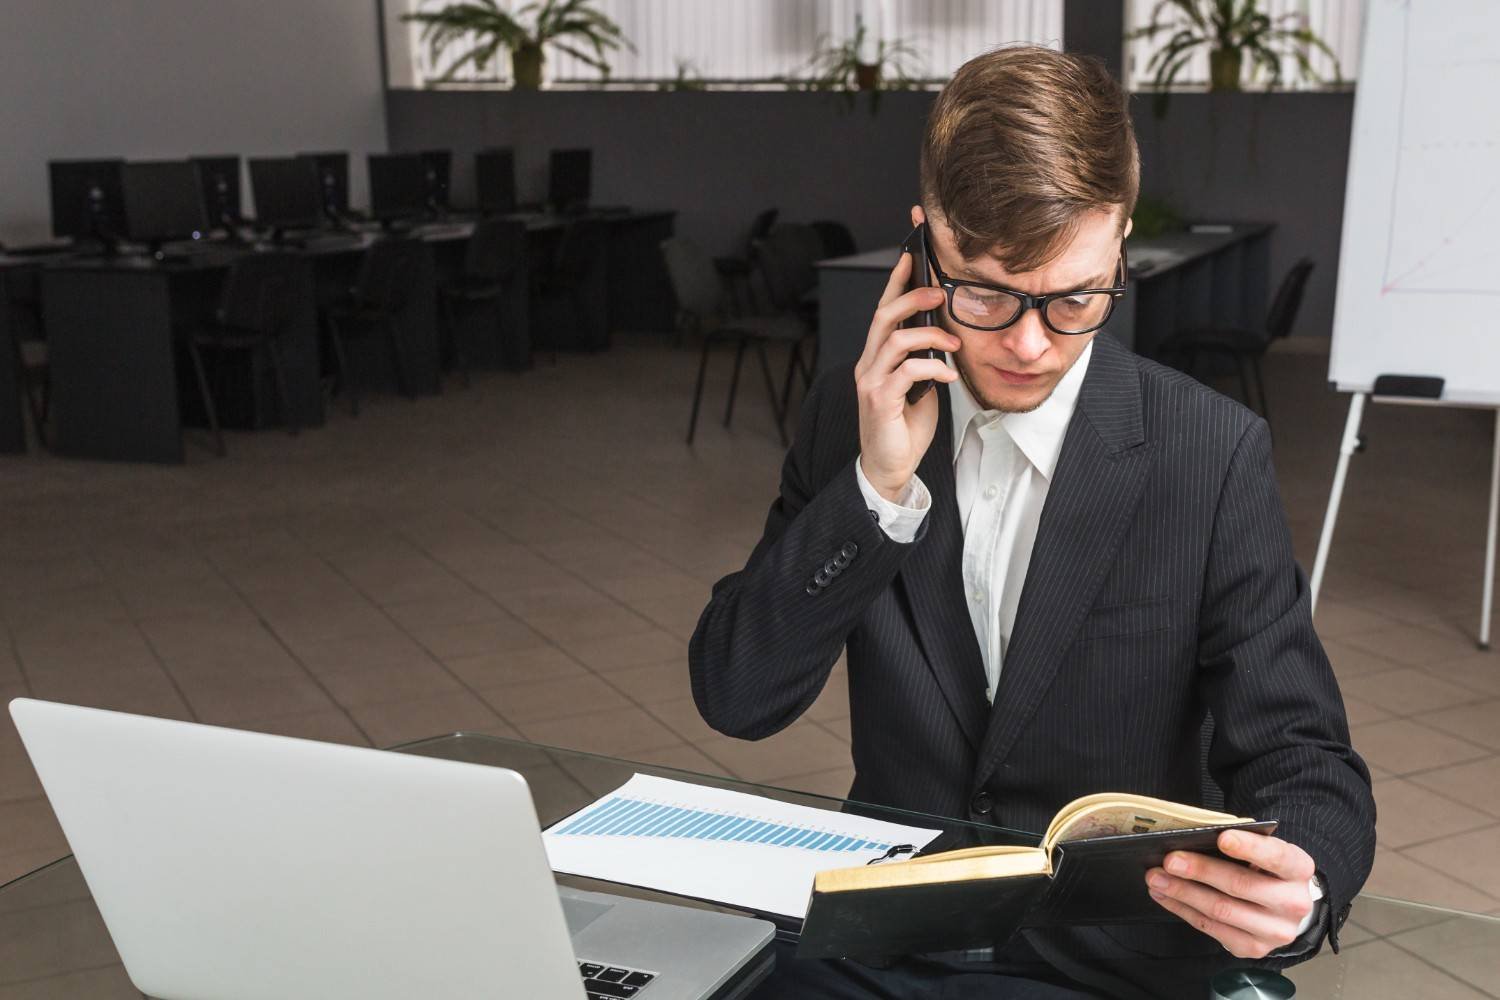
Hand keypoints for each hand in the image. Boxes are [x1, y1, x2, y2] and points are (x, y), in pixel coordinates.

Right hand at [854, 209, 959, 502]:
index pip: (884, 309)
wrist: (889, 466)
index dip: (896, 280)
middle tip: (939, 290)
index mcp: (877, 357)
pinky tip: (949, 376)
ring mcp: (871, 382)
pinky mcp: (880, 400)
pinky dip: (933, 368)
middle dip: (911, 295)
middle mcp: (869, 364)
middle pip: (883, 316)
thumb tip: (945, 334)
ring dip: (929, 334)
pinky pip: (907, 371)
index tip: (912, 253)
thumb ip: (924, 358)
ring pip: (894, 339)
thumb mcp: (919, 385)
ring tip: (953, 341)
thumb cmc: (904, 426)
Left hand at [1145, 830, 1316, 959]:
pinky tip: (1165, 896)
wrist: (1284, 907)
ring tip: (1156, 878)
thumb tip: (1191, 841)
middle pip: (1240, 885)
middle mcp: (1293, 903)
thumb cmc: (1265, 870)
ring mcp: (1274, 930)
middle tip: (1169, 860)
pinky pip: (1211, 928)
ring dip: (1182, 892)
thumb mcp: (1263, 851)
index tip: (1222, 838)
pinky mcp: (1253, 948)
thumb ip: (1238, 845)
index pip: (1277, 856)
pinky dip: (1183, 910)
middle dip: (1200, 871)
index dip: (1250, 847)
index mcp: (1298, 869)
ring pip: (1221, 910)